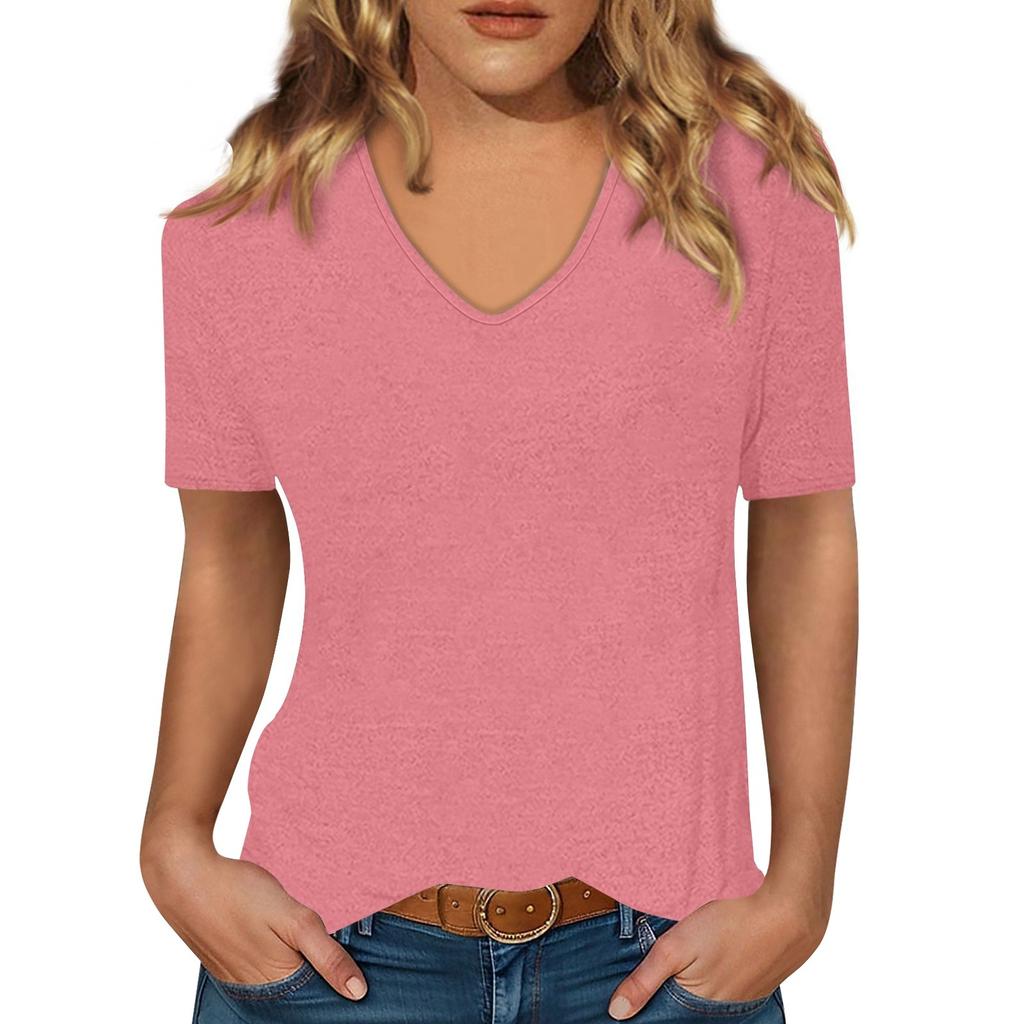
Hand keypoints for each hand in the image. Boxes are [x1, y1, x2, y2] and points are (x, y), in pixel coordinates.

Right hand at [141, 827, 366, 999]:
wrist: (184, 877)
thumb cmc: (239, 894)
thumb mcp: (294, 919)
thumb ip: (326, 955)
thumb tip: (357, 992)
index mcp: (276, 983)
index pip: (318, 1001)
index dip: (341, 987)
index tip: (363, 978)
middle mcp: (256, 990)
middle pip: (301, 995)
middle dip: (324, 981)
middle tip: (348, 958)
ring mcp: (239, 978)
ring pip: (283, 984)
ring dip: (303, 971)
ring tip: (322, 950)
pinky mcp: (228, 965)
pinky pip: (264, 974)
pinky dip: (282, 964)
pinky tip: (288, 946)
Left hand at [607, 885, 825, 1018]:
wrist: (786, 918)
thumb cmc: (730, 927)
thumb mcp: (675, 947)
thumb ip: (645, 980)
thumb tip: (616, 1012)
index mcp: (696, 1010)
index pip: (661, 1017)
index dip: (645, 1004)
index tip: (631, 994)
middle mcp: (718, 1015)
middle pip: (680, 1010)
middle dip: (665, 995)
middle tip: (659, 969)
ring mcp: (738, 1003)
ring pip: (700, 1001)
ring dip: (688, 986)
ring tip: (689, 960)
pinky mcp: (751, 989)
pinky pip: (722, 993)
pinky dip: (709, 979)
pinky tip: (708, 959)